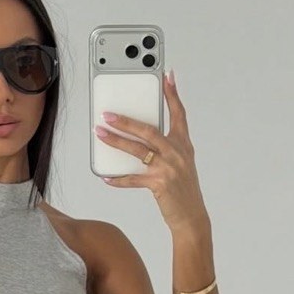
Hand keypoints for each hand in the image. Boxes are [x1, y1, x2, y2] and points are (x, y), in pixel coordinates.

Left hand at [93, 70, 209, 233]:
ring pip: (138, 150)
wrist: (192, 216)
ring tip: (101, 134)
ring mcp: (168, 168)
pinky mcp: (159, 184)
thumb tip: (139, 138)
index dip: (172, 94)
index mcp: (183, 144)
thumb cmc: (183, 190)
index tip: (167, 76)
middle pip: (149, 130)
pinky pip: (133, 179)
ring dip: (117, 141)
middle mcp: (177, 153)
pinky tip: (106, 177)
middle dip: (127, 120)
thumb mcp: (181, 163)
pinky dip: (119, 179)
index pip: (178, 114)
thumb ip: (166, 148)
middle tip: (108, 113)